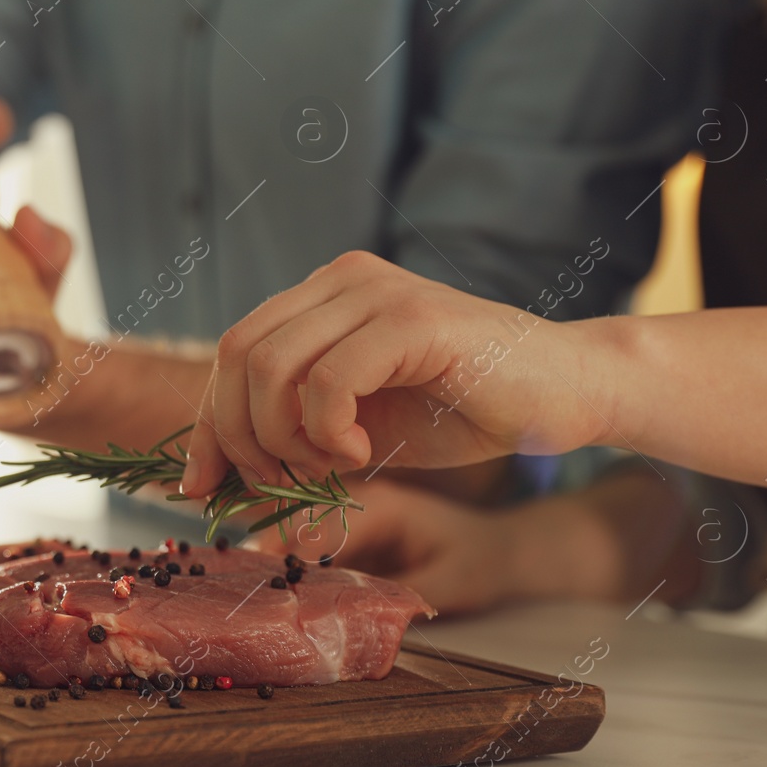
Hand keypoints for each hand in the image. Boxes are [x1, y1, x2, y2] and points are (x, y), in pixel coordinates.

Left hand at [181, 251, 610, 494]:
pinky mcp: (411, 319)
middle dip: (241, 437)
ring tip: (332, 465)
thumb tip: (216, 479)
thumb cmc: (465, 410)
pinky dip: (328, 430)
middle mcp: (342, 281)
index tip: (201, 486)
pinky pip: (327, 379)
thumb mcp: (357, 430)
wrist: (565, 395)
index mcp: (323, 296)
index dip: (208, 423)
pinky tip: (362, 450)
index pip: (234, 351)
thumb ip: (293, 437)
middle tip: (284, 482)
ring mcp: (376, 292)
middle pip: (238, 355)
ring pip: (272, 366)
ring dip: (285, 439)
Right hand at [249, 479, 518, 615]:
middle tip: (233, 584)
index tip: (253, 574)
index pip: (317, 522)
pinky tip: (267, 589)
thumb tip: (356, 618)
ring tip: (239, 586)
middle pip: (294, 524)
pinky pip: (308, 548)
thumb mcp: (448, 584)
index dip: (281, 548)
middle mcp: (354, 506)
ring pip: (295, 535)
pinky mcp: (347, 539)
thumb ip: (402, 597)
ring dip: (271, 558)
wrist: (502, 551)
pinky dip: (287, 566)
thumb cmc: (479, 562)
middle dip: (264, 552)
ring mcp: (348, 521)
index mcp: (378, 505)